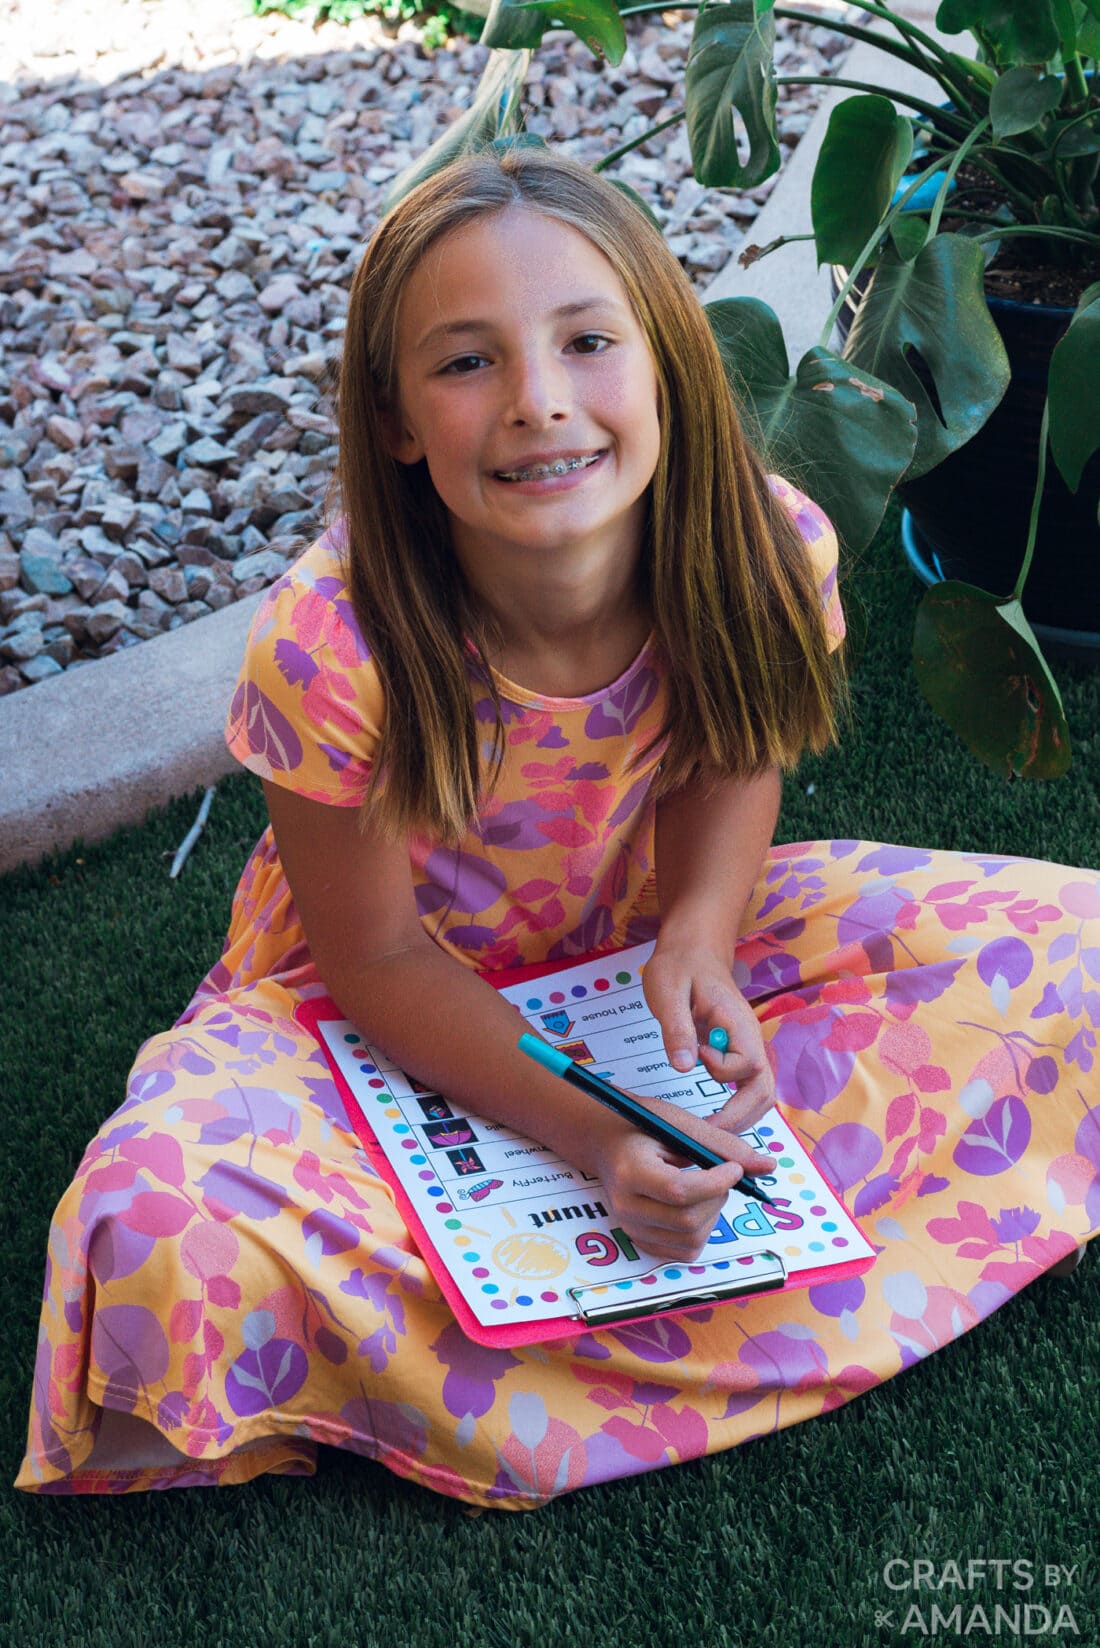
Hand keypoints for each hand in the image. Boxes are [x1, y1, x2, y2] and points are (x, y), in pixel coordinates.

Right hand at [590, 1100, 776, 1262]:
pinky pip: (685, 1251)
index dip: (716, 1183)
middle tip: (722, 1174)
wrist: (605, 1142)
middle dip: (718, 1198)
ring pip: (691, 1240)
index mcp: (630, 1171)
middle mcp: (626, 1206)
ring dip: (712, 1215)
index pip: (679, 1191)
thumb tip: (769, 1166)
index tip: (734, 1169)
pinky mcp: (639, 1240)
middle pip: (688, 1220)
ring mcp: (630, 1228)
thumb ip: (723, 1145)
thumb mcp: (678, 1124)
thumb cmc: (642, 1126)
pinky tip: (695, 1204)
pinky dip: (701, 1230)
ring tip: (706, 1188)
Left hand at [642, 941, 776, 1133]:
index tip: (696, 1057)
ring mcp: (746, 1047)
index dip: (721, 1070)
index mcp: (738, 1023)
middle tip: (706, 1134)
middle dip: (740, 1118)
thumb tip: (683, 1066)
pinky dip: (735, 1106)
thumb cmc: (679, 966)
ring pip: (760, 1094)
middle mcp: (750, 1039)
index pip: (747, 1065)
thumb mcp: (667, 991)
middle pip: (765, 1090)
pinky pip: (746, 1087)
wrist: (692, 949)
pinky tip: (711, 1112)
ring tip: (708, 1130)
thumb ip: (677, 1028)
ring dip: (740, 1117)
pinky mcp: (736, 1052)